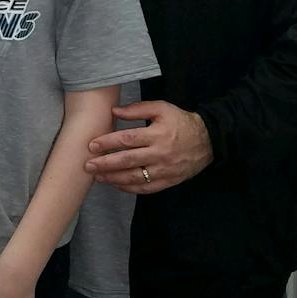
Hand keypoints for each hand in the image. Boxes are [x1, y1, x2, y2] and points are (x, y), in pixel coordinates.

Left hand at [84, 100, 213, 192]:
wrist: (208, 140)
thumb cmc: (181, 122)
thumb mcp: (162, 109)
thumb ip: (138, 109)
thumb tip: (114, 111)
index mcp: (157, 134)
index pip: (128, 139)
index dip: (108, 142)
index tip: (92, 145)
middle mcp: (160, 154)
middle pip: (128, 160)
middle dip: (106, 164)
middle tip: (88, 165)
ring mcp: (164, 170)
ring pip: (135, 177)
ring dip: (114, 178)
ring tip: (97, 177)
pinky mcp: (169, 181)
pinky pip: (146, 188)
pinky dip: (130, 188)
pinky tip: (116, 185)